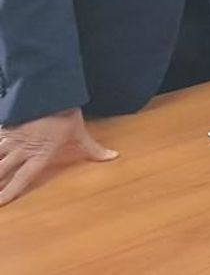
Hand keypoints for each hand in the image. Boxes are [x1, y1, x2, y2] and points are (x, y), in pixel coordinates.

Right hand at [0, 108, 117, 205]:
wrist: (50, 91)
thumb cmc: (66, 115)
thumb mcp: (81, 133)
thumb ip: (93, 150)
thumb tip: (113, 157)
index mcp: (39, 155)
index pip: (22, 179)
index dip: (10, 192)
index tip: (0, 203)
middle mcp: (21, 150)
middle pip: (2, 171)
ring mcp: (10, 138)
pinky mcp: (4, 126)